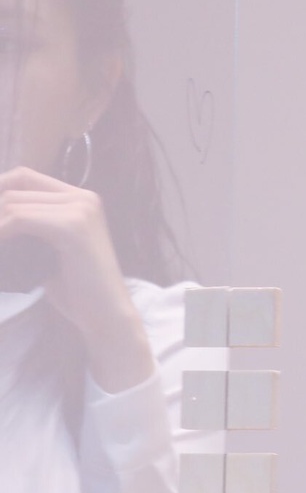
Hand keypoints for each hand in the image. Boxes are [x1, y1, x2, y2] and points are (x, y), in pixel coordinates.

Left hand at [0, 166, 152, 391]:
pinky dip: (0, 234)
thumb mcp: (49, 249)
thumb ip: (29, 228)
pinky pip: (18, 219)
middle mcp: (84, 198)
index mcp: (81, 199)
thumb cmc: (78, 290)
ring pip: (12, 202)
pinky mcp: (72, 226)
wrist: (107, 315)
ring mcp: (81, 210)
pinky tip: (0, 250)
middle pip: (15, 186)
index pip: (23, 177)